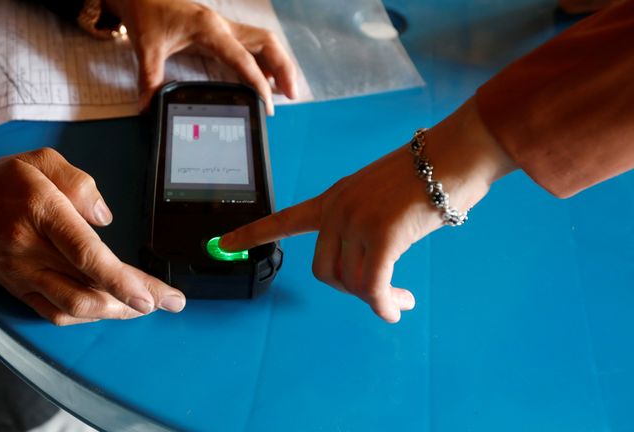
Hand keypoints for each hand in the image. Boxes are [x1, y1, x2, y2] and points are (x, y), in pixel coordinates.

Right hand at [0, 148, 185, 324]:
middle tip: (171, 302)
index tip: (149, 295)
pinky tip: (113, 309)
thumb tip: (105, 217)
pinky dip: (89, 317)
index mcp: (41, 211)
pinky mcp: (19, 290)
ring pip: (73, 308)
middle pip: (88, 288)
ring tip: (148, 305)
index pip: (85, 253)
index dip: (120, 280)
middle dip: (135, 301)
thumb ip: (80, 183)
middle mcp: (31, 249)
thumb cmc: (0, 182)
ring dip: (115, 312)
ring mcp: (23, 275)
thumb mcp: (40, 160)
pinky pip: (55, 313)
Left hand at [103, 0, 298, 113]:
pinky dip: (265, 61)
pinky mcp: (222, 32)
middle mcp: (223, 26)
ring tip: (286, 90)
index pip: (243, 58)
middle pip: (267, 43)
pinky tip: (266, 78)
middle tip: (292, 94)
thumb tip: (148, 107)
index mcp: (209, 29)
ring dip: (279, 64)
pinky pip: (252, 45)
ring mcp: (225, 27)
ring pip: (264, 42)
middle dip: (283, 68)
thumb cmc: (148, 14)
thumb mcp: (147, 47)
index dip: (257, 82)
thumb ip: (150, 78)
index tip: (266, 102)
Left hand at [220, 99, 515, 322]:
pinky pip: (372, 286)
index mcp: (333, 197)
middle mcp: (338, 209)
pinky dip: (383, 304)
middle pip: (324, 271)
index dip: (251, 235)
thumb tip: (372, 258)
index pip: (283, 220)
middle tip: (379, 294)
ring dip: (375, 299)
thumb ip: (365, 222)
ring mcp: (358, 221)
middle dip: (349, 290)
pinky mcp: (383, 235)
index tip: (221, 244)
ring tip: (400, 300)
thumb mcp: (381, 194)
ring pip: (351, 282)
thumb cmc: (428, 173)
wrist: (456, 153)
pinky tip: (397, 308)